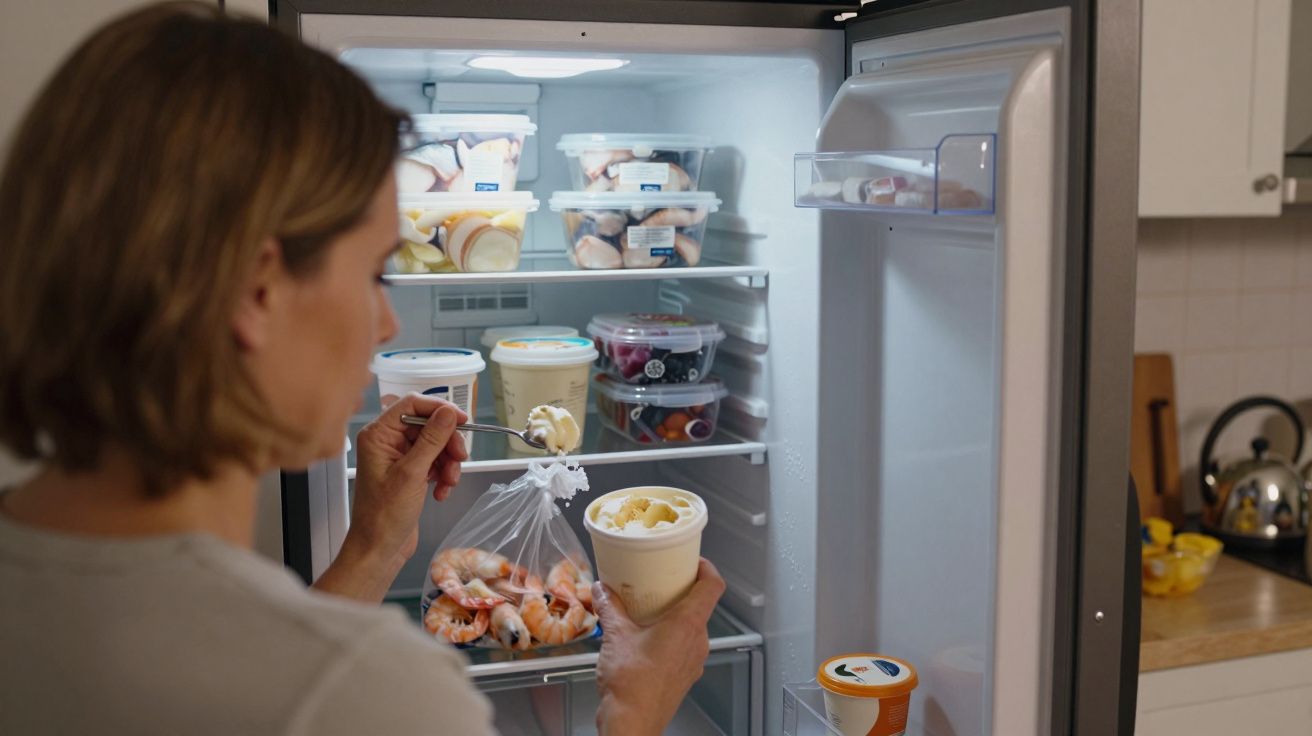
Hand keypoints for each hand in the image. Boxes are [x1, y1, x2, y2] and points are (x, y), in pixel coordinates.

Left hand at [312, 394, 467, 602]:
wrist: (379, 549)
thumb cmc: (384, 515)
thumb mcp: (412, 473)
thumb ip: (432, 439)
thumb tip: (448, 412)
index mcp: (378, 435)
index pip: (412, 404)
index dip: (439, 409)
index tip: (462, 420)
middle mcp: (387, 442)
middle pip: (429, 425)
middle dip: (447, 443)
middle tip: (460, 458)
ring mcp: (399, 458)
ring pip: (436, 444)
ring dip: (448, 462)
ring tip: (448, 483)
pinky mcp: (410, 472)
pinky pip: (435, 462)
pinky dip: (443, 475)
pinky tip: (441, 493)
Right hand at [592, 558, 725, 735]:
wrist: (632, 723)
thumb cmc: (631, 684)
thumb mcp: (615, 635)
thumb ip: (610, 607)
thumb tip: (602, 590)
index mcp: (688, 624)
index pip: (713, 586)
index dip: (707, 568)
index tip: (693, 560)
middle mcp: (697, 642)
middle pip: (702, 605)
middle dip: (683, 591)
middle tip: (663, 581)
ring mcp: (693, 661)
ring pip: (693, 628)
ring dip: (675, 615)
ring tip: (650, 610)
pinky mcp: (685, 675)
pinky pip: (684, 647)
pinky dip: (671, 637)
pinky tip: (646, 638)